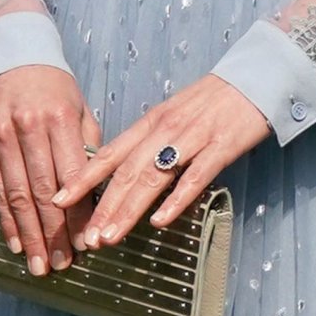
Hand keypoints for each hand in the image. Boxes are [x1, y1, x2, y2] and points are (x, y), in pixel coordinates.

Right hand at [0, 64, 100, 277]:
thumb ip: (88, 146)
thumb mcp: (79, 106)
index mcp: (59, 118)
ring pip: (17, 196)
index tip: (86, 244)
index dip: (77, 215)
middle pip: (42, 192)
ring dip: (29, 235)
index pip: (72, 177)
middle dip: (53, 234)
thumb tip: (99, 191)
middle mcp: (28, 127)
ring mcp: (1, 136)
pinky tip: (15, 242)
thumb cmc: (53, 85)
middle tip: (62, 265)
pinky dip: (6, 220)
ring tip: (39, 265)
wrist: (11, 53)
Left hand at [52, 74, 268, 246]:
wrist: (255, 78)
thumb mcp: (174, 114)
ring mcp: (194, 138)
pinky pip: (195, 177)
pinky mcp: (221, 147)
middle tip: (85, 237)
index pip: (112, 152)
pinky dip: (176, 199)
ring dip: (129, 209)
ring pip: (154, 177)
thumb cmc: (212, 101)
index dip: (84, 177)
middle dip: (103, 206)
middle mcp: (167, 129)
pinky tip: (160, 221)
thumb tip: (122, 174)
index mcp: (153, 121)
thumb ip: (150, 141)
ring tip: (110, 236)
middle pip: (128, 172)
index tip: (60, 200)